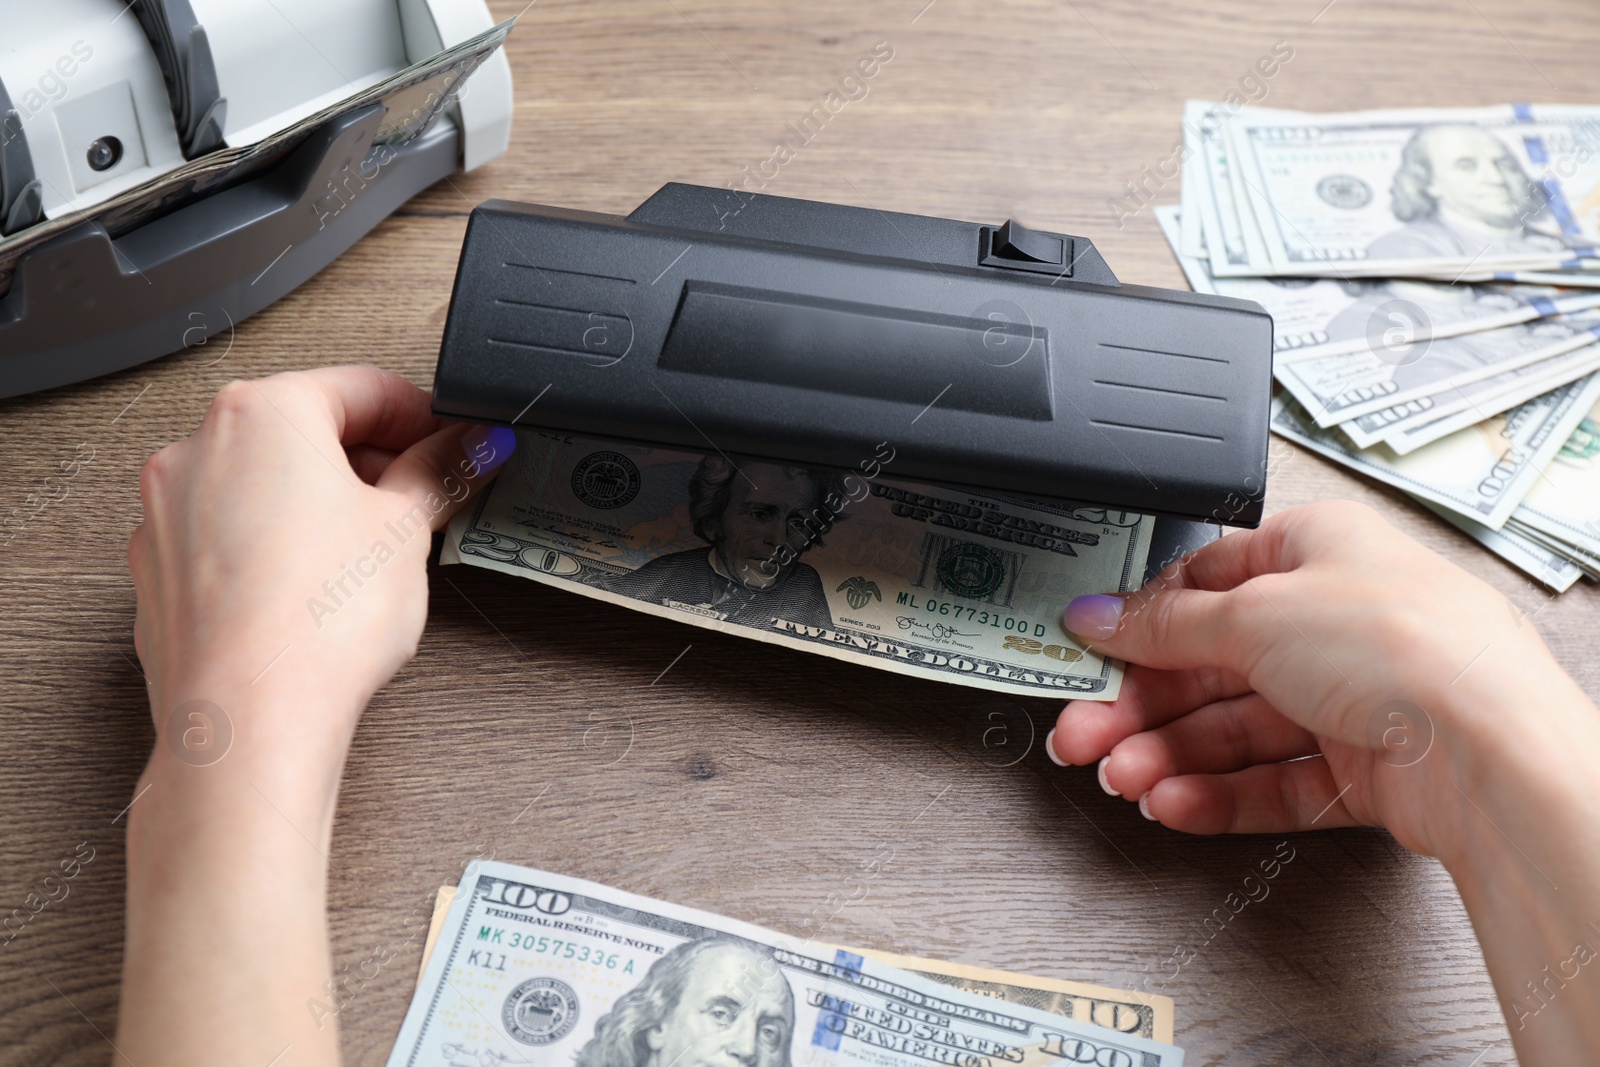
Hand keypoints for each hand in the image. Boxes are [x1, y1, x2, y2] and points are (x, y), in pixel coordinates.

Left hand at [129, 366, 513, 784]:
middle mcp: (199, 449)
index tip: (452, 446)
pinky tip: (319, 585)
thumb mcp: (407, 530)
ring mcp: (168, 512)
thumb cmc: (314, 623)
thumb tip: (468, 449)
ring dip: (323, 502)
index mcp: (261, 412)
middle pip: (306, 430)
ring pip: (263, 482)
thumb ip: (440, 473)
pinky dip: (276, 544)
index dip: (423, 418)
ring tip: (375, 551)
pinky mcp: (159, 572)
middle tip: (424, 499)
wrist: (249, 721)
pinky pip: (230, 535)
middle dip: (371, 461)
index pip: (363, 387)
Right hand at [1045, 500, 1594, 864]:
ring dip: (1168, 754)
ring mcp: (1352, 697)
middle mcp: (1336, 619)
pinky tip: (1173, 801)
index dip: (1141, 617)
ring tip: (1122, 777)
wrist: (1490, 751)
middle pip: (1211, 664)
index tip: (1089, 648)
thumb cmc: (1409, 645)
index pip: (1206, 581)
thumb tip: (1100, 613)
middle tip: (1085, 733)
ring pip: (1235, 730)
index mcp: (1318, 550)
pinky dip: (1217, 793)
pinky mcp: (1364, 770)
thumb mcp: (1255, 613)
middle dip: (1140, 704)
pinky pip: (1270, 780)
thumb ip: (1164, 623)